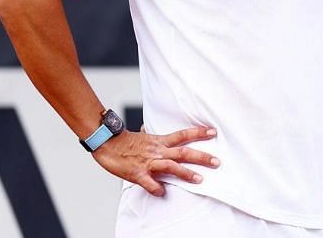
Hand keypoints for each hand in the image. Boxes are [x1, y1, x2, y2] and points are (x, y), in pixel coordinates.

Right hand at [92, 126, 219, 195]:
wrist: (106, 143)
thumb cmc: (124, 141)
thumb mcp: (142, 136)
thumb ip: (152, 137)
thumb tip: (150, 129)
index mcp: (159, 141)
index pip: (183, 135)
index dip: (198, 133)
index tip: (213, 132)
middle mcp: (157, 151)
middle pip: (183, 152)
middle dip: (201, 157)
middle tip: (216, 162)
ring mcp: (148, 162)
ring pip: (170, 166)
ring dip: (185, 173)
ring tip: (199, 179)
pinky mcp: (137, 173)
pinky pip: (149, 182)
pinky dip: (156, 188)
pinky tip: (163, 192)